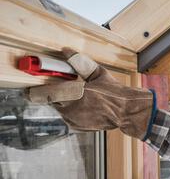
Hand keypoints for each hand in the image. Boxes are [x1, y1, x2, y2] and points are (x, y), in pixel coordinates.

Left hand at [26, 48, 153, 140]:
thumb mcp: (98, 74)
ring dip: (66, 103)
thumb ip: (79, 62)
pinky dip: (73, 112)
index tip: (35, 88)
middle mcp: (70, 109)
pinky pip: (68, 117)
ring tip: (82, 98)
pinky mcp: (77, 127)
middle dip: (58, 94)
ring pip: (60, 108)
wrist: (127, 112)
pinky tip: (86, 107)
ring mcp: (73, 120)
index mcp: (73, 94)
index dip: (38, 90)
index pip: (45, 93)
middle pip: (53, 100)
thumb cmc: (115, 93)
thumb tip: (66, 51)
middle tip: (70, 88)